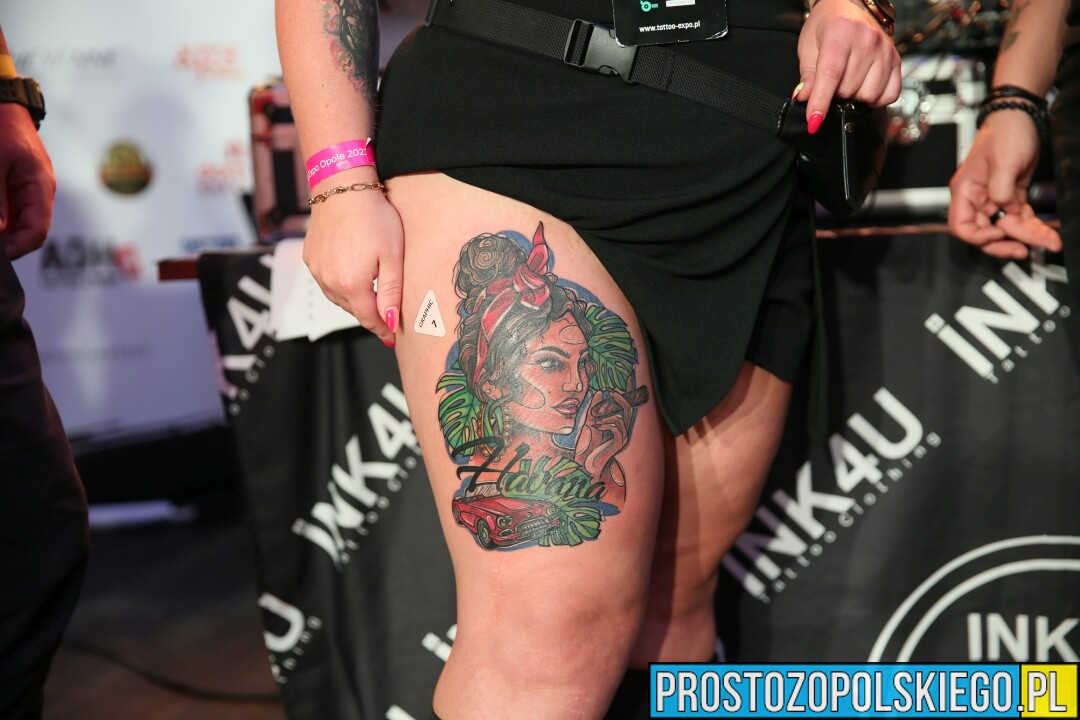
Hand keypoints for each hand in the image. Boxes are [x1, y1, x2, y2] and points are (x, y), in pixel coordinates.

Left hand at [0, 104, 55, 259]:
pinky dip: (0, 219)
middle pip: (28, 232)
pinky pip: (9, 210)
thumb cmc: (0, 126)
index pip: (37, 232)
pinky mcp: (13, 184)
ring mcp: (27, 189)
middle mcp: (38, 192)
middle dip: (7, 243)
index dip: (16, 249)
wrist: (1, 100)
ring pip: (16, 223)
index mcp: (41, 187)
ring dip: (2, 230)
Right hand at [302, 175, 403, 345]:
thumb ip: (391, 293)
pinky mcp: (310, 259)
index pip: (369, 319)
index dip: (383, 329)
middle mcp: (329, 282)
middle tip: (387, 319)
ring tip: (371, 299)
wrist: (342, 188)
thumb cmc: (374, 218)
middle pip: (353, 310)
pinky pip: (326, 282)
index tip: (393, 337)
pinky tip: (352, 277)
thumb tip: (390, 323)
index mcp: (351, 284)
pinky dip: (340, 286)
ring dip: (355, 301)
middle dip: (370, 315)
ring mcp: (316, 271)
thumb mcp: (392, 257)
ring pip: (338, 298)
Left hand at [575, 390, 632, 484]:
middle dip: (620, 399)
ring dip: (606, 415)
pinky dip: (606, 423)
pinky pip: (616, 427)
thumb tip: (599, 392)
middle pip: (628, 410)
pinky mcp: (620, 444)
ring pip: (621, 418)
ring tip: (593, 418)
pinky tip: (596, 425)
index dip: (626, 395)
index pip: (627, 407)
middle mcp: (624, 431)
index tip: (618, 384)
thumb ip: (595, 409)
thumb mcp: (590, 422)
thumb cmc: (588, 445)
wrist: (587, 465)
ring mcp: (623, 438)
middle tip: (611, 391)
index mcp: (619, 426)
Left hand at [795, 0, 901, 129]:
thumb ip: (808, 75)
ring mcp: (885, 50)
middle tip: (832, 80)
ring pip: (869, 95)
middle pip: (849, 89)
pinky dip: (876, 98)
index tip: (813, 122)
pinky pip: (889, 95)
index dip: (820, 102)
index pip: (831, 74)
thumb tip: (804, 98)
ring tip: (848, 80)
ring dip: (855, 96)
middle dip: (835, 93)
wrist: (850, 7)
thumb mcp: (808, 46)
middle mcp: (868, 40)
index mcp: (841, 32)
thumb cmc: (826, 27)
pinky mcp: (897, 60)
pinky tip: (865, 85)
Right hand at [947, 110, 1061, 258]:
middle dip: (1006, 243)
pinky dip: (1034, 228)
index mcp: (966, 191)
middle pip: (985, 232)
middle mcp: (978, 198)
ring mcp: (995, 198)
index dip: (978, 236)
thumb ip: (1002, 190)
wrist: (1021, 117)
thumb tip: (1005, 211)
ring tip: (1048, 243)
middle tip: (1024, 250)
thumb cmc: (1005, 132)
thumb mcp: (1004, 162)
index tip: (998, 233)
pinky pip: (1021, 218)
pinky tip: (1047, 234)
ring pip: (1007, 228)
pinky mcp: (1012, 196)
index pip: (961, 226)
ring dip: (1028, 238)